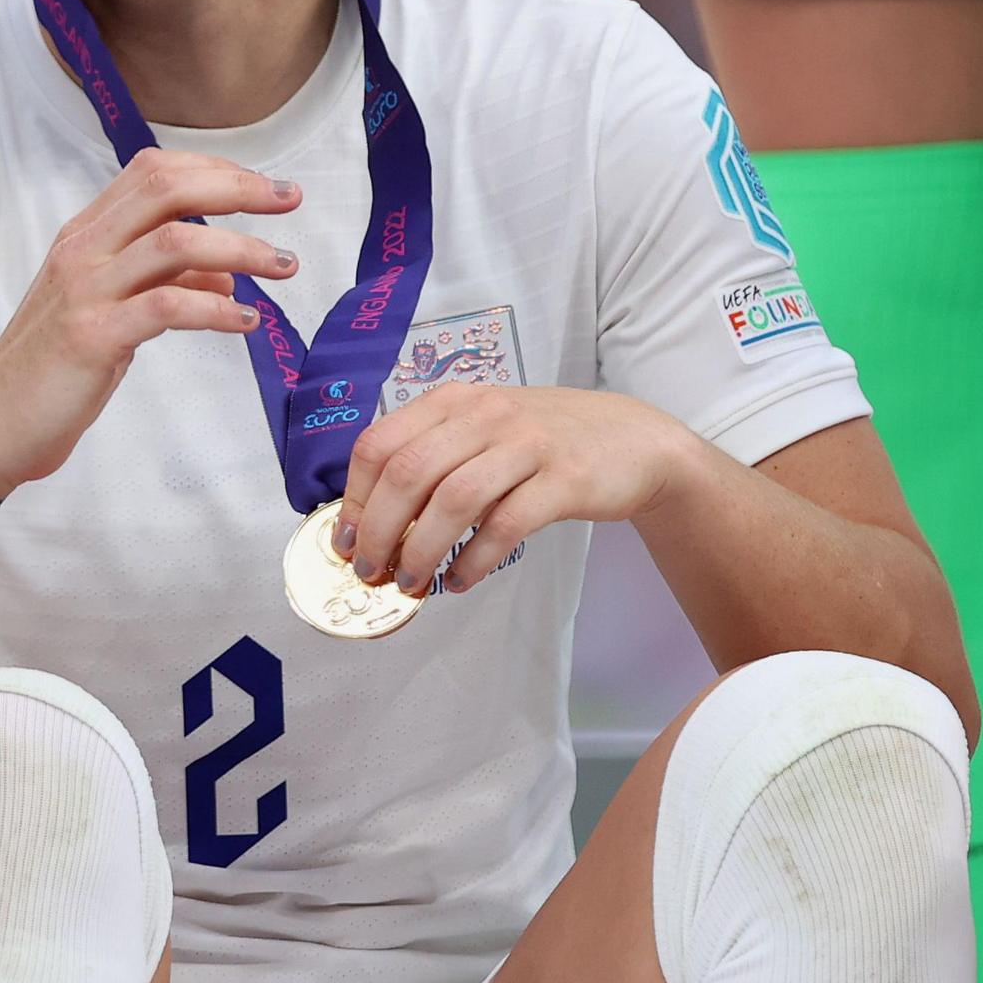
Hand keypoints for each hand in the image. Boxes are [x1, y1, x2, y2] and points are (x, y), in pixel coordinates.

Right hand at [0, 149, 300, 493]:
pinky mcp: (93, 336)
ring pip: (175, 242)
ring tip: (284, 266)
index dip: (215, 169)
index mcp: (85, 233)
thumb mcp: (112, 311)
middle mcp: (82, 249)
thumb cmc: (55, 367)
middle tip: (290, 199)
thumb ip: (164, 282)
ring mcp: (85, 290)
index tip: (263, 186)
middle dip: (237, 187)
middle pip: (166, 189)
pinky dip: (217, 309)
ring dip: (241, 248)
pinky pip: (168, 306)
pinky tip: (246, 321)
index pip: (153, 172)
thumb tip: (227, 273)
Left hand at [336, 383, 707, 595]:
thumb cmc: (545, 442)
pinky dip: (474, 560)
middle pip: (409, 472)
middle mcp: (487, 413)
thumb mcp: (484, 429)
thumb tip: (374, 520)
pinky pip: (505, 526)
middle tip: (371, 571)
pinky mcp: (565, 479)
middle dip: (380, 530)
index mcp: (455, 400)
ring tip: (411, 582)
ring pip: (453, 500)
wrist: (634, 440)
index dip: (356, 497)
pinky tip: (462, 580)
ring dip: (421, 550)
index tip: (348, 539)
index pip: (381, 443)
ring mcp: (528, 443)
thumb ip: (434, 457)